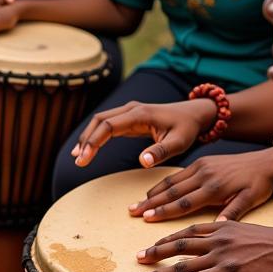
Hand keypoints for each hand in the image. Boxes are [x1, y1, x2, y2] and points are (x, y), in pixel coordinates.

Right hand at [72, 98, 215, 169]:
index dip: (93, 142)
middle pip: (99, 121)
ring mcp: (129, 112)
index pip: (108, 126)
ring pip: (100, 121)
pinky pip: (107, 124)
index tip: (84, 159)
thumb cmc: (187, 129)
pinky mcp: (129, 118)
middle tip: (78, 161)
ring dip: (87, 137)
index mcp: (139, 115)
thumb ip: (160, 152)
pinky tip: (88, 149)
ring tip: (78, 157)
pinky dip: (95, 136)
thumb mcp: (179, 143)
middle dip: (86, 140)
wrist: (194, 115)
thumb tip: (143, 162)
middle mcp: (131, 109)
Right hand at [130, 148, 272, 222]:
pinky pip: (178, 173)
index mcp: (216, 188)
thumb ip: (233, 212)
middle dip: (150, 203)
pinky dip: (163, 183)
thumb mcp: (252, 200)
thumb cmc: (261, 184)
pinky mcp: (202, 161)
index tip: (147, 218)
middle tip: (132, 211)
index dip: (164, 211)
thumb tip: (218, 225)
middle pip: (172, 191)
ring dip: (152, 193)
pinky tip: (153, 191)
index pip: (184, 202)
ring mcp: (202, 167)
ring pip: (171, 182)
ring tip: (137, 204)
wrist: (269, 160)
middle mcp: (205, 176)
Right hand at [134, 221, 272, 271]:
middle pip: (180, 261)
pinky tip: (167, 238)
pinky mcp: (227, 225)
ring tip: (143, 254)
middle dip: (156, 271)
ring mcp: (223, 236)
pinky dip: (180, 232)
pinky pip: (197, 227)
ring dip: (161, 248)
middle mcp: (221, 251)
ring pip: (184, 240)